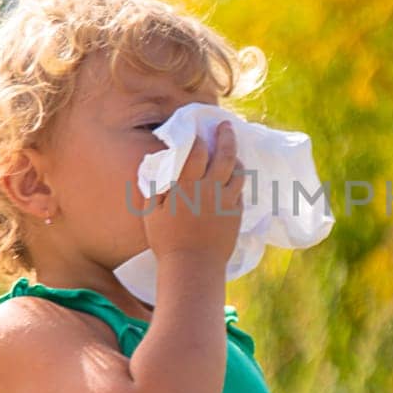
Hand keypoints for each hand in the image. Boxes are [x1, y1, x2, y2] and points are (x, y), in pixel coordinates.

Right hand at [139, 120, 244, 264]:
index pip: (197, 151)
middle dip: (226, 136)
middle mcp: (210, 188)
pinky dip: (238, 181)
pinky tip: (234, 179)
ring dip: (235, 159)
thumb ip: (155, 186)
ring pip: (238, 172)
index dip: (198, 139)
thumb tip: (157, 165)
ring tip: (233, 153)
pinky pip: (240, 192)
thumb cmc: (166, 240)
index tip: (198, 132)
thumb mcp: (151, 212)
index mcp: (187, 185)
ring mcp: (226, 201)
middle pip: (224, 154)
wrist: (193, 266)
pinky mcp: (236, 214)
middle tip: (226, 126)